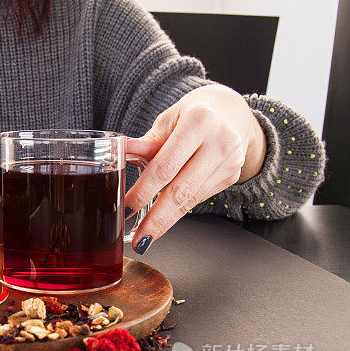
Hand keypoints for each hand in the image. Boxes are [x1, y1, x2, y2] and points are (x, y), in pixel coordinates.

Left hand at [126, 84, 266, 252]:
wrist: (231, 112)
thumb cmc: (193, 114)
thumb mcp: (169, 120)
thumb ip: (147, 142)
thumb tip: (119, 152)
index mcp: (199, 121)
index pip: (165, 166)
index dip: (144, 191)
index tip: (127, 208)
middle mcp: (219, 142)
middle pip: (181, 190)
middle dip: (157, 218)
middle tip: (138, 238)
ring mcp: (229, 162)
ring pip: (190, 200)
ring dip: (166, 222)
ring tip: (145, 236)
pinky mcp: (232, 177)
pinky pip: (198, 199)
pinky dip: (178, 211)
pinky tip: (164, 220)